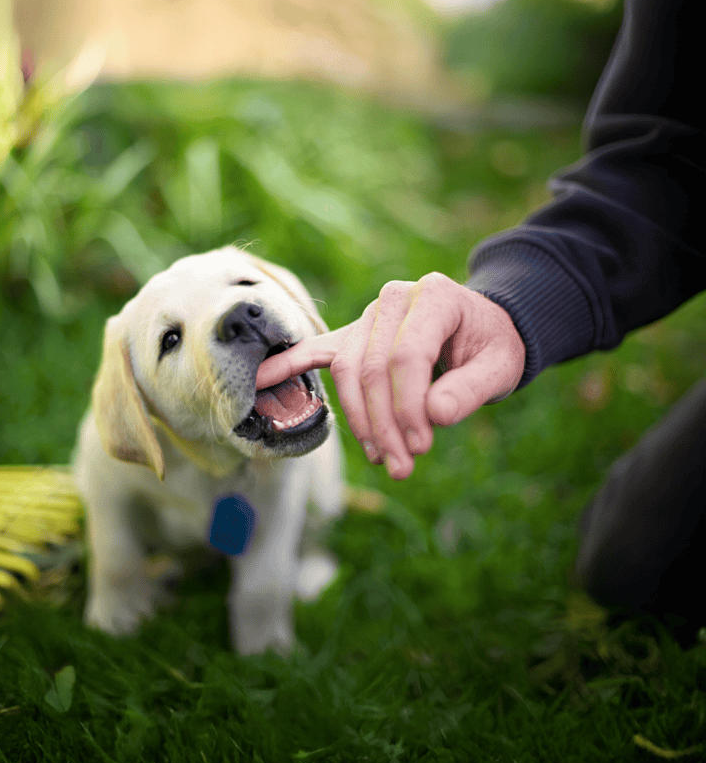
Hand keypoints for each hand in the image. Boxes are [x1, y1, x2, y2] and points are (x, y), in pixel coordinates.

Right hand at [256, 273, 524, 478]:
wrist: (480, 328)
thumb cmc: (492, 346)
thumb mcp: (501, 366)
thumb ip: (471, 389)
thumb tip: (435, 415)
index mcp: (434, 296)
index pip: (407, 356)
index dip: (409, 407)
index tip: (419, 447)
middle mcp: (395, 299)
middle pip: (372, 368)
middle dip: (383, 424)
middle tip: (401, 466)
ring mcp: (369, 316)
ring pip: (347, 370)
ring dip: (359, 420)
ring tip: (380, 458)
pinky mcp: (353, 335)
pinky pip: (316, 351)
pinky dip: (289, 365)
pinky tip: (260, 381)